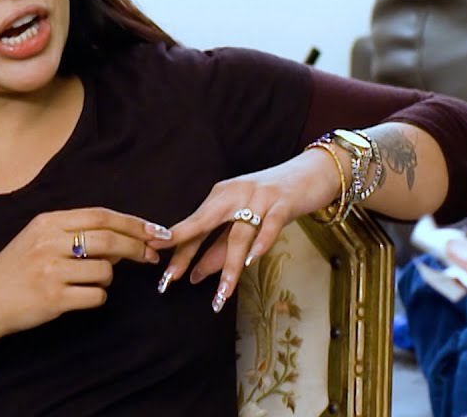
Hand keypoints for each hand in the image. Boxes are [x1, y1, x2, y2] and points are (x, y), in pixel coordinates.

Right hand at [0, 207, 168, 365]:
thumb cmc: (16, 269)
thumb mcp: (38, 239)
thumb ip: (75, 233)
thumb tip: (125, 237)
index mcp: (47, 222)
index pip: (100, 215)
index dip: (133, 223)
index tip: (155, 231)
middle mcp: (49, 243)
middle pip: (109, 239)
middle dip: (137, 248)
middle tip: (152, 255)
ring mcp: (50, 271)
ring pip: (105, 271)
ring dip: (107, 278)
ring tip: (88, 282)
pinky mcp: (53, 299)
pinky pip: (96, 296)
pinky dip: (97, 297)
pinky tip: (80, 297)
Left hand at [149, 150, 340, 311]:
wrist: (312, 172)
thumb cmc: (273, 198)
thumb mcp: (244, 221)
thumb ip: (220, 246)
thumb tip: (195, 275)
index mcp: (221, 196)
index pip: (194, 225)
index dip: (176, 246)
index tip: (153, 262)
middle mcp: (235, 194)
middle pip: (205, 224)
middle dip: (186, 251)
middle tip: (170, 278)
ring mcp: (259, 197)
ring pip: (239, 234)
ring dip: (229, 265)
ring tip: (221, 294)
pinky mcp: (283, 202)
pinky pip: (269, 225)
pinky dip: (261, 243)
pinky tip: (252, 261)